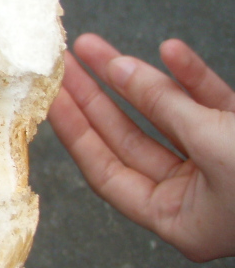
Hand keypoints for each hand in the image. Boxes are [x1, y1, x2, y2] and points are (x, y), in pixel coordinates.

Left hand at [48, 33, 234, 261]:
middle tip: (65, 65)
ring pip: (168, 117)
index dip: (77, 132)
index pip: (106, 172)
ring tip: (97, 47)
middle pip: (129, 141)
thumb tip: (124, 71)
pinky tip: (171, 51)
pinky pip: (214, 106)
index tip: (51, 98)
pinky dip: (196, 78)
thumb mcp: (220, 147)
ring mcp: (225, 166)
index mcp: (179, 220)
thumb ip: (169, 110)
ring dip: (137, 80)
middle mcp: (197, 196)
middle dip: (97, 99)